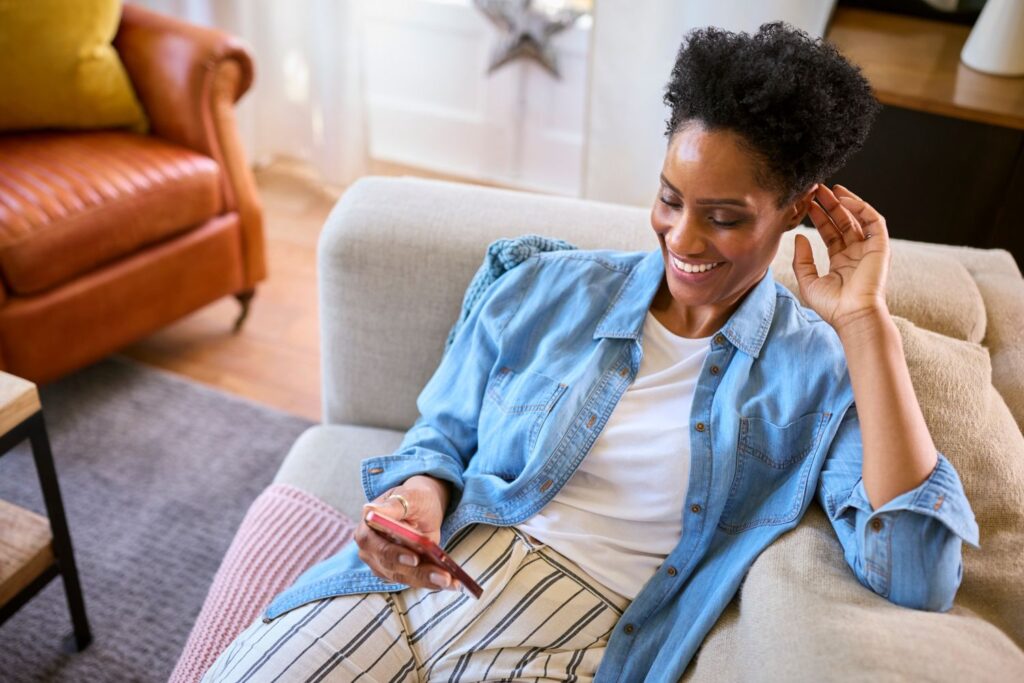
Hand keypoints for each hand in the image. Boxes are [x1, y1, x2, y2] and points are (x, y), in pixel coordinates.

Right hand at [355, 475, 459, 590]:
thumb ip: (393, 505)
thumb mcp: (408, 496)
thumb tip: (372, 511)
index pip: (376, 546)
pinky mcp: (396, 573)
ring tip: (452, 581)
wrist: (421, 508)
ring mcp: (381, 563)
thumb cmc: (413, 499)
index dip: (394, 554)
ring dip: (428, 580)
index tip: (415, 558)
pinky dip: (431, 581)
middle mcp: (370, 549)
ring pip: (403, 577)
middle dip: (419, 572)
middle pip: (391, 567)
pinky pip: (412, 580)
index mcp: (367, 527)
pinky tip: (451, 582)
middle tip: (444, 576)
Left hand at [792, 184, 890, 333]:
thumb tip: (799, 237)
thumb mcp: (808, 281)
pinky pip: (873, 221)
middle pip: (843, 222)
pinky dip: (860, 207)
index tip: (806, 204)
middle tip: (815, 190)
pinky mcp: (881, 246)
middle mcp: (856, 253)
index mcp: (840, 262)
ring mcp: (869, 249)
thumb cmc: (831, 305)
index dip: (819, 218)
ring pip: (857, 218)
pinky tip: (843, 199)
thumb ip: (802, 259)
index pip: (830, 233)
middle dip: (829, 205)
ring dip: (843, 202)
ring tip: (827, 189)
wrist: (853, 315)